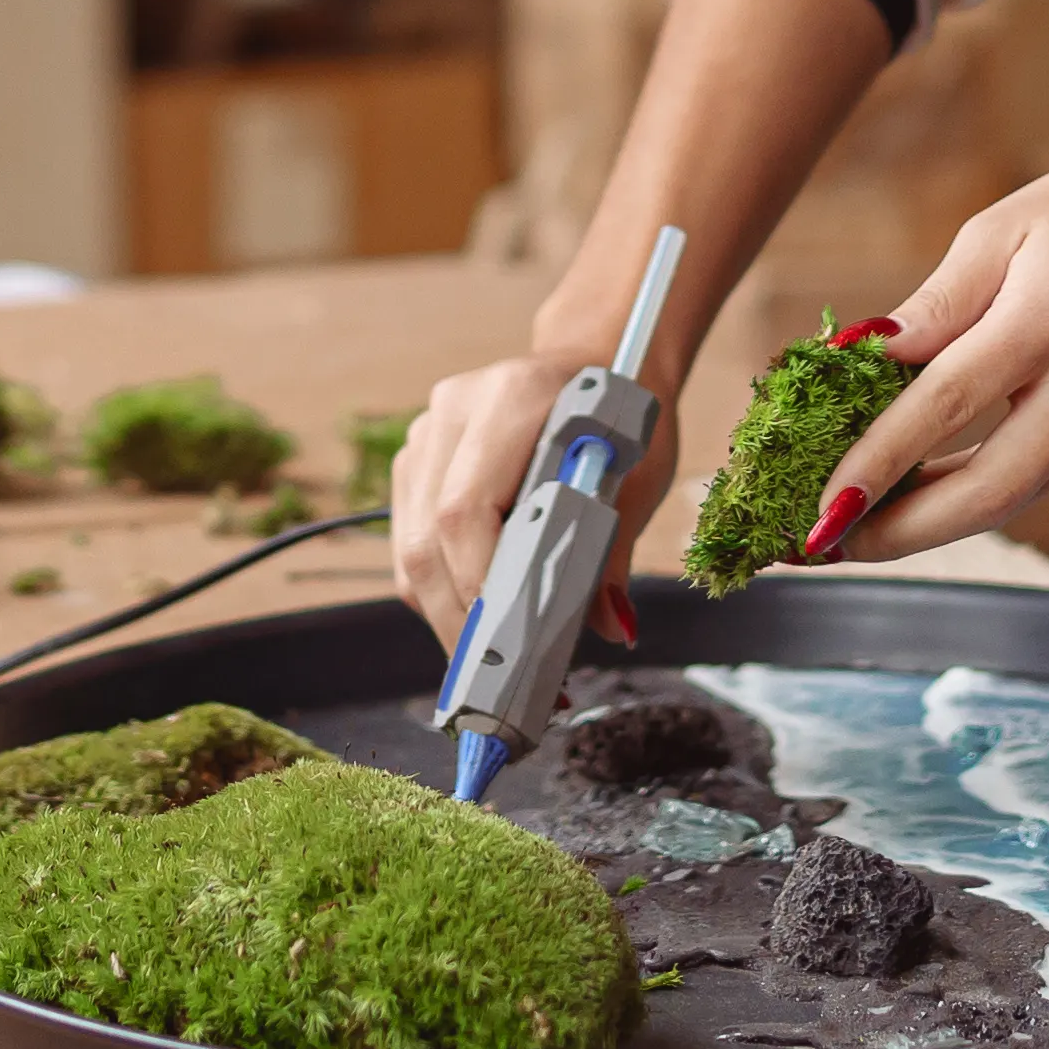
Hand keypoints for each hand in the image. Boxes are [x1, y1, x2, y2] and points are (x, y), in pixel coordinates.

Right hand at [385, 350, 681, 647]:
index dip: (480, 586)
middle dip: (463, 624)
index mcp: (510, 398)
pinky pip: (414, 547)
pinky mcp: (415, 465)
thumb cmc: (621, 420)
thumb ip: (612, 549)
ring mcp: (424, 438)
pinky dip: (445, 597)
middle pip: (429, 540)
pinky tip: (484, 630)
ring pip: (412, 552)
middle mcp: (452, 412)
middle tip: (504, 687)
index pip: (466, 510)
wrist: (595, 362)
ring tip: (497, 672)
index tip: (512, 648)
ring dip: (450, 620)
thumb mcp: (636, 476)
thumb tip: (610, 627)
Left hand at [804, 150, 1048, 566]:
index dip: (882, 458)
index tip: (825, 502)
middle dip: (904, 531)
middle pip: (990, 488)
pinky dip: (966, 497)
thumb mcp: (1004, 228)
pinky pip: (1029, 479)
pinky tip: (913, 498)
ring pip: (1010, 498)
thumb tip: (866, 353)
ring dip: (929, 526)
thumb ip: (938, 300)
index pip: (951, 404)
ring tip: (855, 533)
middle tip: (827, 545)